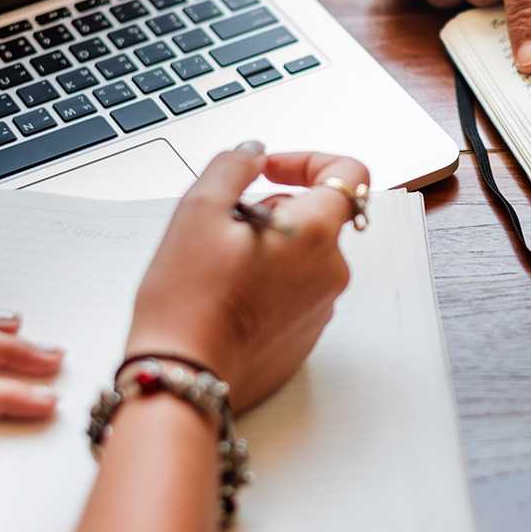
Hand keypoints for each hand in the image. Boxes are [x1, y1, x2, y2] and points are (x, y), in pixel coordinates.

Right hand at [125, 143, 367, 410]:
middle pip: (318, 215)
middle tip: (225, 225)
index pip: (348, 172)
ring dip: (270, 244)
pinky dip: (269, 281)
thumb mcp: (198, 211)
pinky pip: (296, 291)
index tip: (268, 171)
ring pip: (304, 254)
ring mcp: (321, 307)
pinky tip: (227, 295)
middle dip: (275, 207)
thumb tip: (253, 153)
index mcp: (316, 234)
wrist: (182, 378)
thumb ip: (232, 166)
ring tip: (219, 264)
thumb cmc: (187, 302)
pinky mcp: (304, 336)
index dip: (307, 160)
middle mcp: (330, 271)